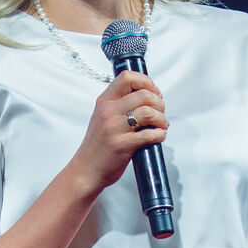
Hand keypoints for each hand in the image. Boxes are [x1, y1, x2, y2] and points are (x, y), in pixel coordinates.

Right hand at [74, 70, 167, 194]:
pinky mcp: (122, 145)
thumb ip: (121, 105)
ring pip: (148, 112)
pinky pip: (149, 134)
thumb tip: (148, 96)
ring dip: (161, 119)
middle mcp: (108, 112)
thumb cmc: (97, 146)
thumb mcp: (103, 118)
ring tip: (161, 126)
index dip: (146, 82)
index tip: (154, 92)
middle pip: (143, 94)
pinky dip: (160, 134)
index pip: (127, 77)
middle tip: (160, 113)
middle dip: (159, 103)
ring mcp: (114, 128)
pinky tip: (158, 136)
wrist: (86, 170)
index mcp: (104, 101)